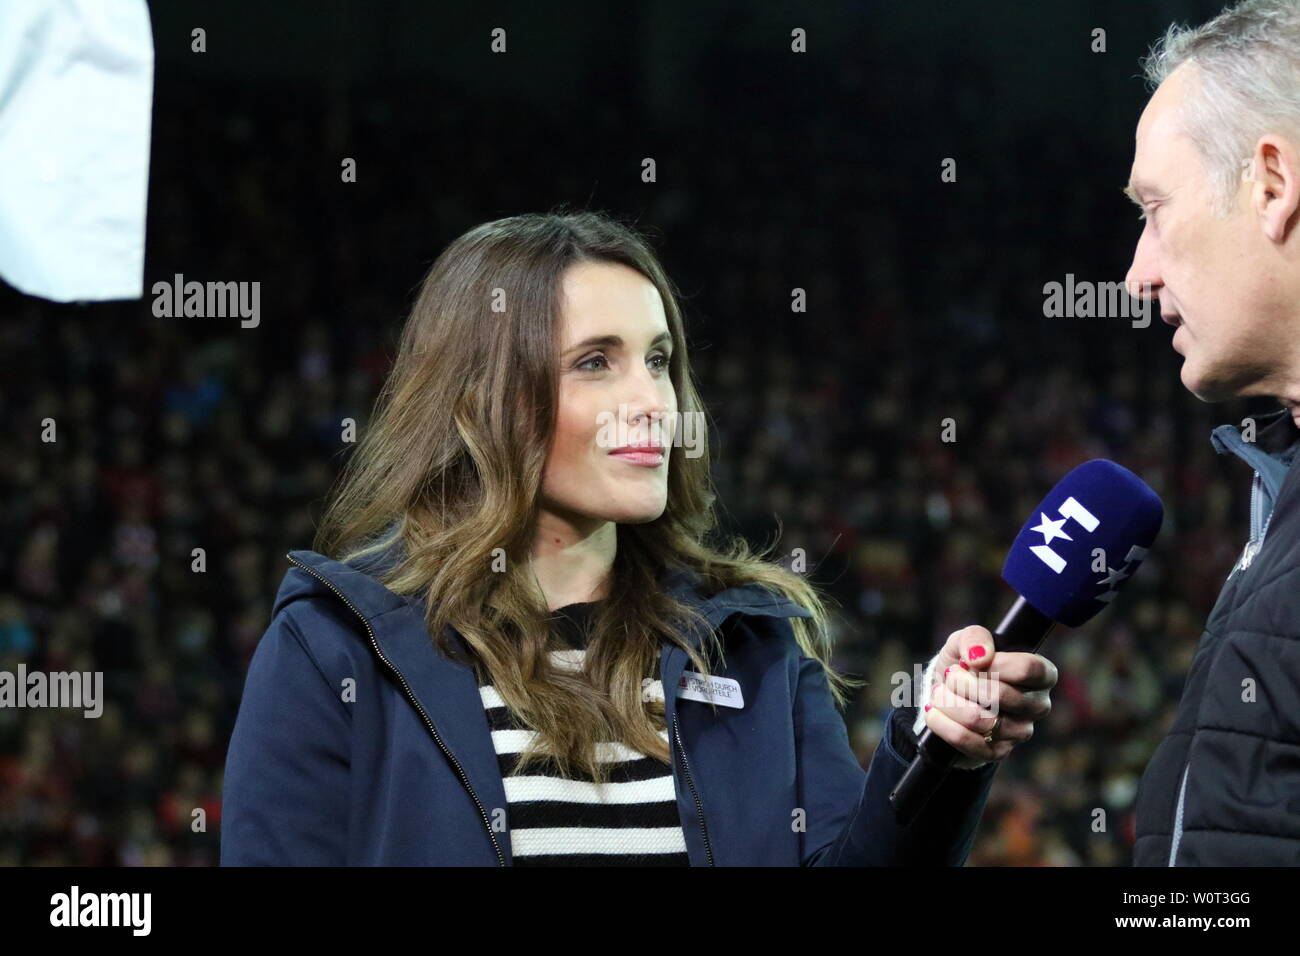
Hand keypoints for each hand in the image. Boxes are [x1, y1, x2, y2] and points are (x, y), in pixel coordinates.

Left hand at [922, 625, 1056, 768]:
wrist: (946, 695)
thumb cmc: (964, 664)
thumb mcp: (966, 641)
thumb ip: (975, 638)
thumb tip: (979, 656)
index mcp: (1041, 675)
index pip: (1027, 668)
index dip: (995, 664)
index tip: (969, 661)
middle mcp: (1038, 705)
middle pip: (999, 695)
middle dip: (963, 683)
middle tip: (950, 676)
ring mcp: (1020, 732)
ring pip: (979, 719)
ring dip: (949, 702)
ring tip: (939, 693)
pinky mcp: (998, 752)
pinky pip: (967, 741)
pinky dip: (943, 724)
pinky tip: (934, 712)